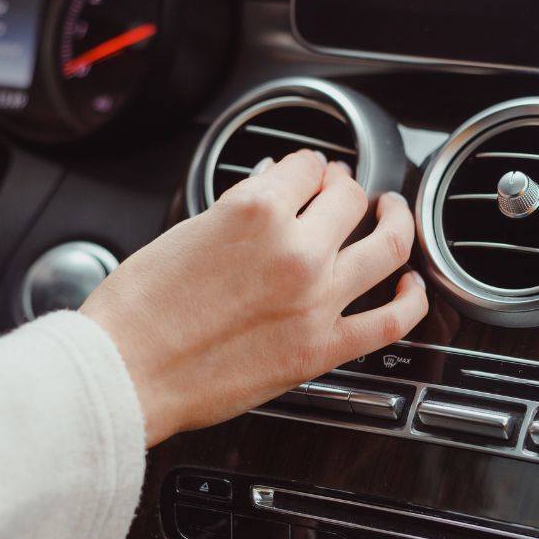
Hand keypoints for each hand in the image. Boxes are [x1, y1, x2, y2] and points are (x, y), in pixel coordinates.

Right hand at [80, 150, 428, 446]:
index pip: (306, 166)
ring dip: (395, 221)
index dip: (307, 166)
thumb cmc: (138, 311)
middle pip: (349, 197)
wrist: (126, 373)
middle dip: (343, 187)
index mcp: (255, 210)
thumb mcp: (185, 232)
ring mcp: (316, 300)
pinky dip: (413, 299)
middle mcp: (295, 249)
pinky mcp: (321, 349)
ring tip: (390, 216)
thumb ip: (238, 211)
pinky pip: (391, 320)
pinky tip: (410, 285)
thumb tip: (268, 199)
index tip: (305, 174)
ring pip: (387, 244)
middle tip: (338, 193)